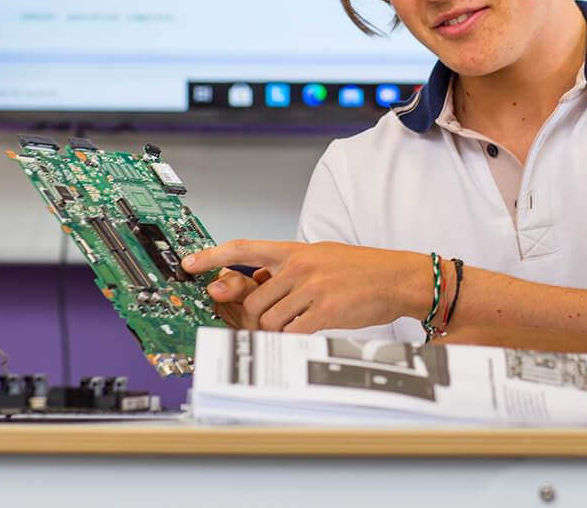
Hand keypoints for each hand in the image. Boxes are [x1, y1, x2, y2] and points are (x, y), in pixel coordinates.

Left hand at [183, 239, 429, 332]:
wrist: (397, 277)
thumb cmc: (361, 270)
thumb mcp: (321, 257)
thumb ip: (286, 270)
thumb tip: (251, 283)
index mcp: (295, 250)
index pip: (243, 248)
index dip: (212, 256)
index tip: (189, 264)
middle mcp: (300, 266)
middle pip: (252, 301)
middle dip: (259, 316)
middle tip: (281, 316)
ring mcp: (312, 288)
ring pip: (268, 320)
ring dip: (279, 328)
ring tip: (303, 319)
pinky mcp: (324, 310)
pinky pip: (291, 333)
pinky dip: (294, 338)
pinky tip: (309, 329)